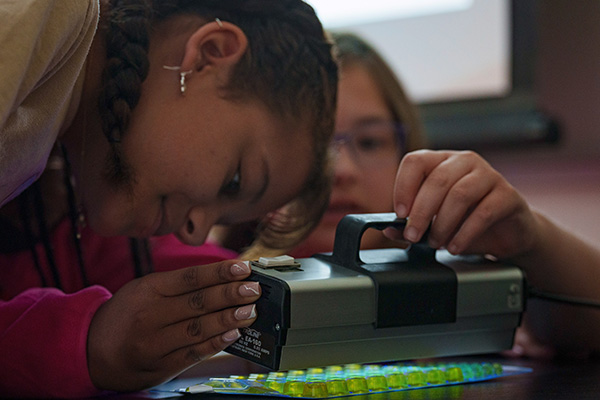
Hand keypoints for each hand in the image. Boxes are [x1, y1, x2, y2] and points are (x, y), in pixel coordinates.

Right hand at [87, 260, 259, 391]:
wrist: (90, 350)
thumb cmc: (126, 315)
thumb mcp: (144, 290)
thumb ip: (178, 286)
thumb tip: (222, 280)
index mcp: (149, 289)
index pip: (190, 277)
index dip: (220, 272)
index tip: (244, 267)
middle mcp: (151, 314)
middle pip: (198, 302)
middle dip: (230, 294)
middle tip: (254, 289)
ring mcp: (154, 342)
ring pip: (198, 328)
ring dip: (228, 319)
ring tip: (251, 311)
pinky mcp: (160, 365)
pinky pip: (192, 353)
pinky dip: (215, 343)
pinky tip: (233, 335)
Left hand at [388, 150, 540, 258]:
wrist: (508, 233)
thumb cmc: (467, 221)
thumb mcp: (434, 222)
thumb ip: (411, 223)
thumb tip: (389, 229)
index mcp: (441, 161)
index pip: (415, 161)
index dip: (403, 187)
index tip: (399, 214)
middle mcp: (465, 161)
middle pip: (437, 180)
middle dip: (420, 212)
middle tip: (413, 235)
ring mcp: (489, 175)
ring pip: (459, 194)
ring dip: (443, 223)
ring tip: (436, 243)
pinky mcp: (508, 195)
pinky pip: (483, 212)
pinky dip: (465, 233)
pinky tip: (455, 246)